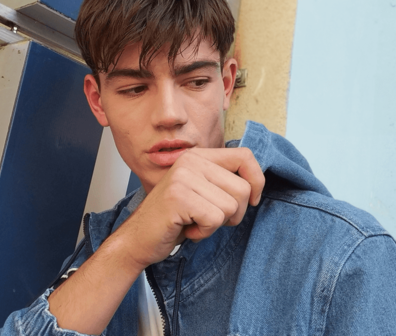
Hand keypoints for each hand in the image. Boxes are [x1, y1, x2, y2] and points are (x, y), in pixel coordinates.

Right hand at [112, 147, 264, 269]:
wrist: (138, 239)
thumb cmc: (174, 219)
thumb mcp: (202, 193)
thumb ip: (223, 182)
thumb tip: (257, 184)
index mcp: (198, 156)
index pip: (245, 156)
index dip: (257, 181)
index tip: (250, 201)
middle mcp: (190, 161)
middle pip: (243, 188)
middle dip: (233, 213)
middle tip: (207, 218)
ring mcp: (182, 177)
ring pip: (231, 207)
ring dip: (216, 224)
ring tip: (194, 222)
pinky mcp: (177, 197)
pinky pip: (214, 219)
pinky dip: (204, 232)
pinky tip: (187, 229)